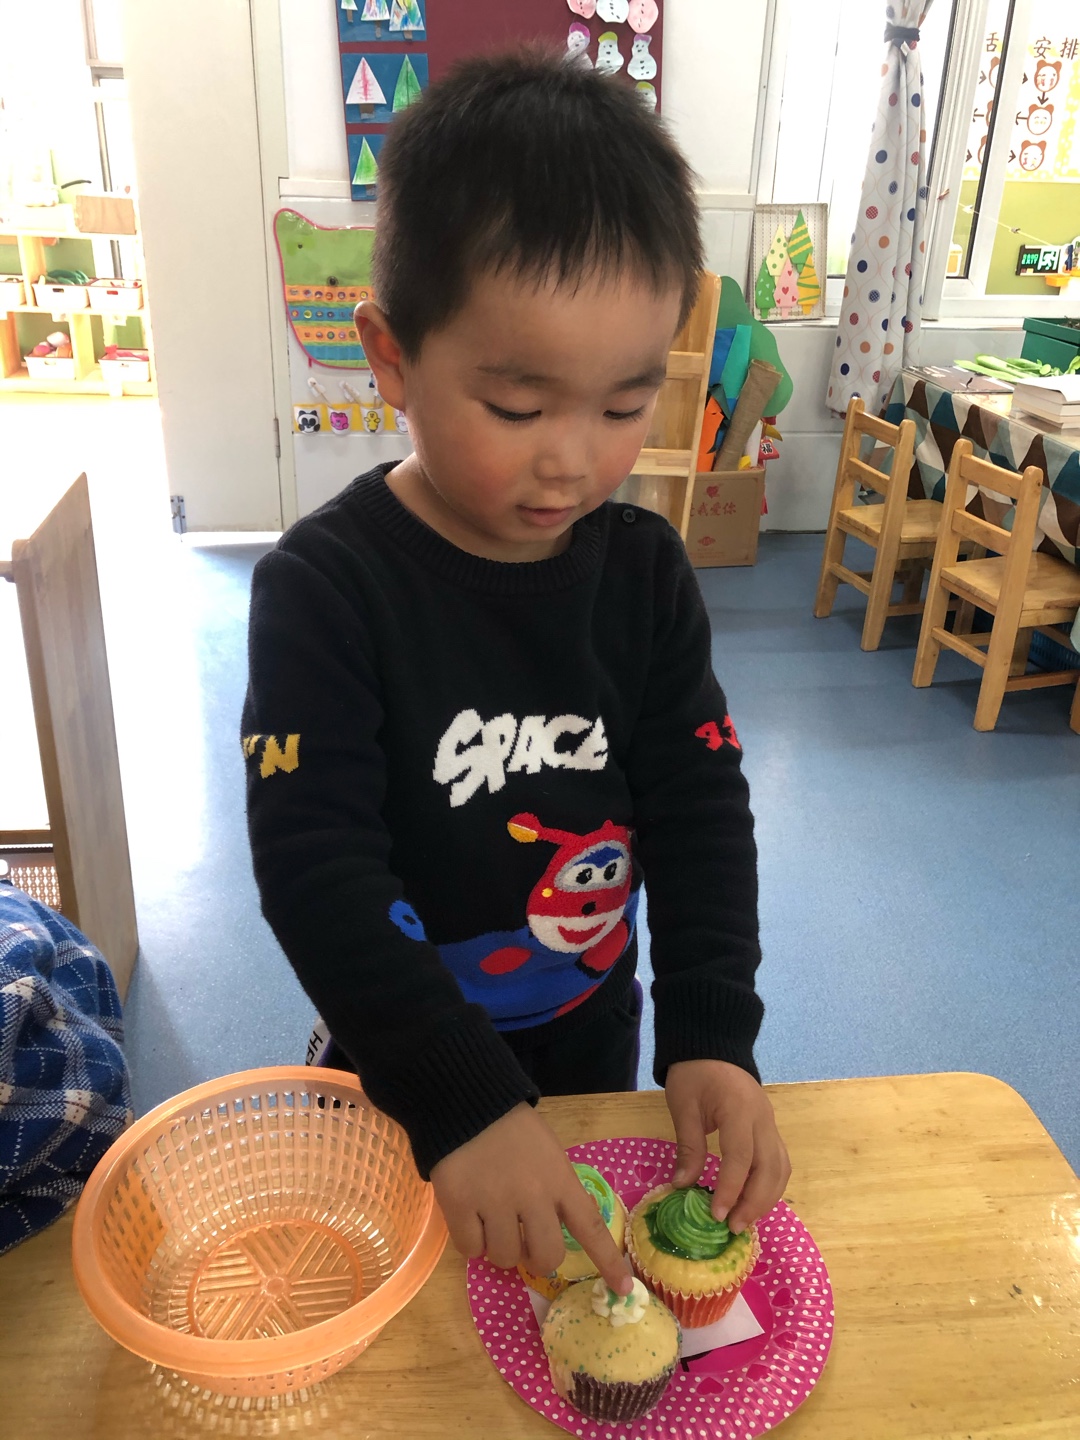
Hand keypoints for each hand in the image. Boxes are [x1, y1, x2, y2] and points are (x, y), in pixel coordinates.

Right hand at [430, 1102, 632, 1294]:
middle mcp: (532, 1195)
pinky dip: (471, 1240)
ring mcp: (495, 1201)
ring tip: (492, 1222)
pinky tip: (470, 1216)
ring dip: (499, 1248)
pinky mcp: (460, 1205)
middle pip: (547, 1256)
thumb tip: (554, 1235)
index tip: (624, 1287)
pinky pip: (470, 1249)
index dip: (607, 1260)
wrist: (467, 1104)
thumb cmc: (513, 1131)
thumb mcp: (549, 1155)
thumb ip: (557, 1192)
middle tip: (524, 1244)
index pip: (590, 1226)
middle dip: (536, 1258)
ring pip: (506, 1258)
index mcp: (559, 1179)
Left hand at [665, 1059, 790, 1234]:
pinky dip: (769, 1185)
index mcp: (739, 1110)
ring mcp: (771, 1124)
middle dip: (753, 1202)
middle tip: (732, 1227)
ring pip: (780, 1169)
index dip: (730, 1189)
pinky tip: (752, 1200)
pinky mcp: (770, 1129)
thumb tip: (683, 1187)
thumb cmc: (694, 1073)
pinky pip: (779, 1162)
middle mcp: (763, 1120)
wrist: (713, 1045)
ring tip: (742, 1220)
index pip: (741, 1158)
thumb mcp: (683, 1105)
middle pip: (770, 1169)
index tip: (716, 1215)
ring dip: (765, 1198)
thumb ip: (688, 1146)